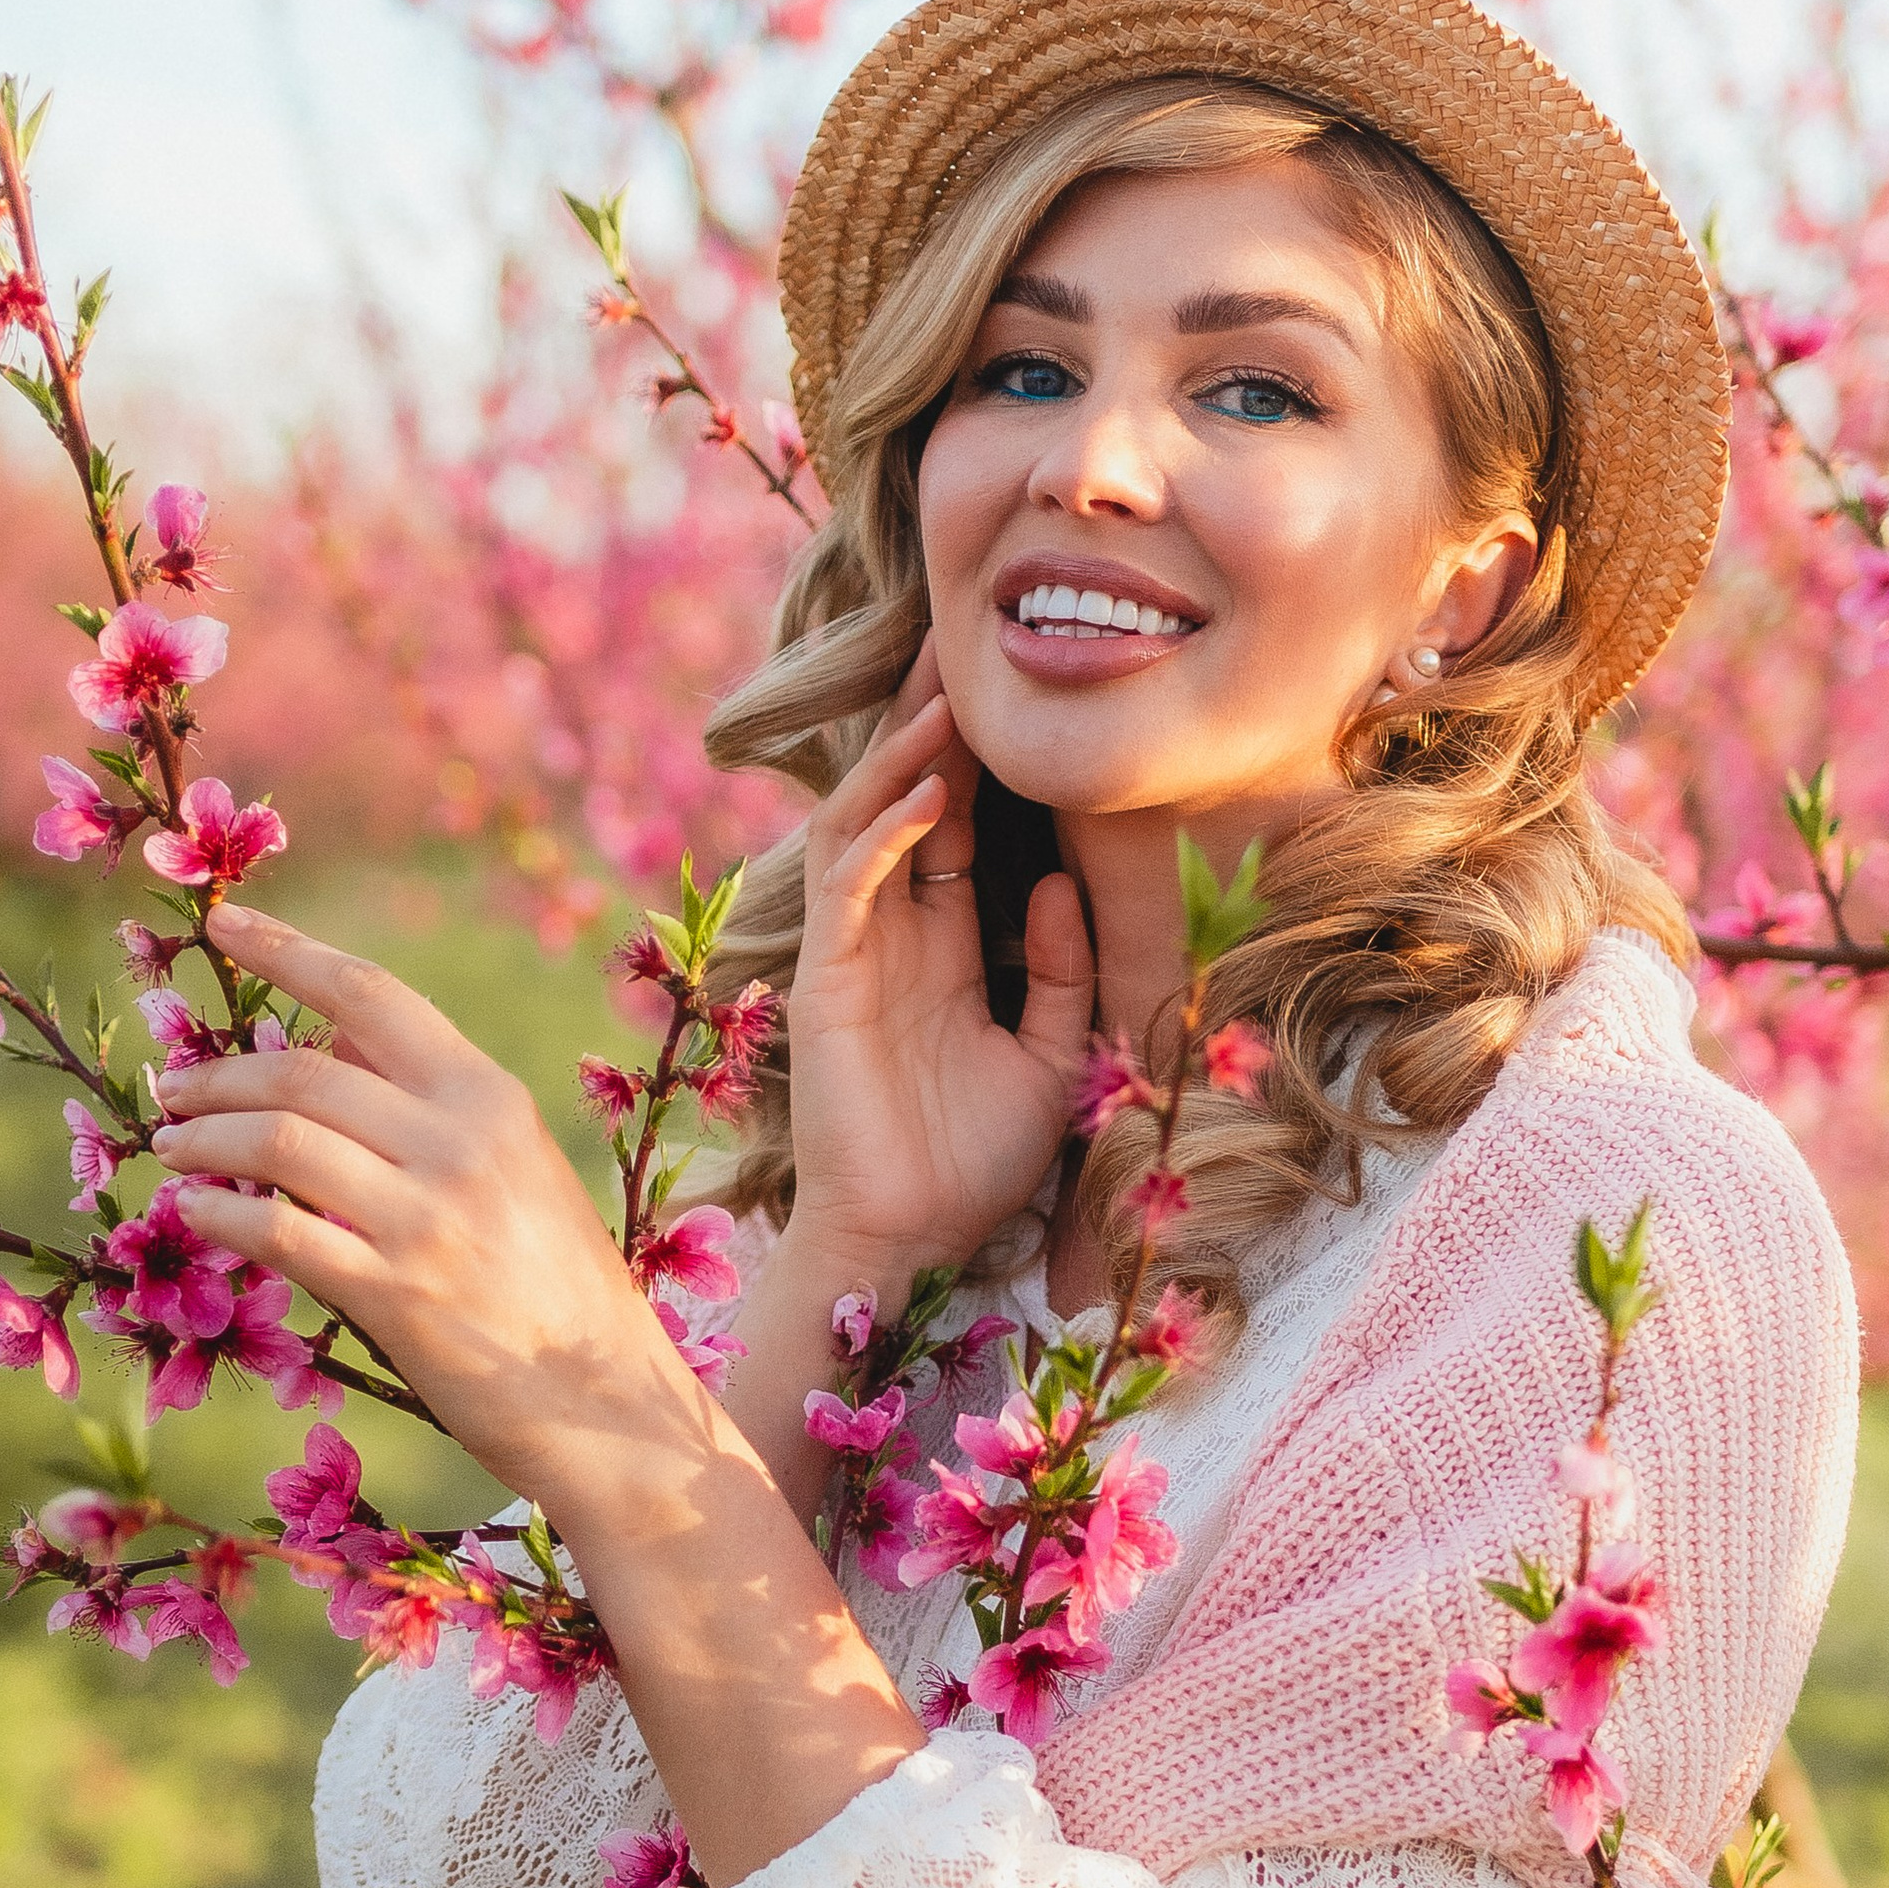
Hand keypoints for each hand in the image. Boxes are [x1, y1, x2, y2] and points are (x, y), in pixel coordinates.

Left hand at [146, 904, 672, 1493]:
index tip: (223, 923)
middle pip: (304, 1072)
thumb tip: (321, 1053)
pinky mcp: (397, 1293)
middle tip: (173, 1087)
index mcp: (490, 1096)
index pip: (372, 995)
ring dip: (205, 1138)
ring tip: (174, 1147)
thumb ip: (429, 1108)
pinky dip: (219, 1215)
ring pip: (279, 1143)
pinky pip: (278, 1233)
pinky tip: (194, 1214)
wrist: (608, 1400)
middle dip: (219, 1072)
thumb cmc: (556, 1286)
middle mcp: (461, 1141)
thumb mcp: (516, 1169)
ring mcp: (428, 1217)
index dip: (289, 951)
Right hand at [782, 638, 1093, 1300]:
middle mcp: (889, 938)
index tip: (1013, 689)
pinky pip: (849, 885)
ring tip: (950, 698)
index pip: (957, 828)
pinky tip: (932, 794)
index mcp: (940, 950)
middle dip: (931, 725)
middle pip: (903, 804)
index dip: (977, 760)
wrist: (910, 1244)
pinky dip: (887, 833)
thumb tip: (1056, 881)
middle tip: (966, 643)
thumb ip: (1063, 972)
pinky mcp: (825, 981)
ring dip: (905, 759)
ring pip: (865, 825)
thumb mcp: (1052, 1057)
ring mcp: (850, 954)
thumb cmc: (973, 1165)